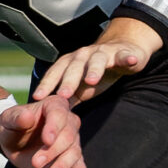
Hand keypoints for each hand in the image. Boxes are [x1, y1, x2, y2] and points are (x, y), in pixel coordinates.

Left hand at [0, 95, 85, 167]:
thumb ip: (17, 117)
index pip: (59, 114)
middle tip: (36, 162)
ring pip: (75, 154)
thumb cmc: (12, 126)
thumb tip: (27, 117)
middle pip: (69, 136)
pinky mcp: (72, 161)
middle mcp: (68, 122)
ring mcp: (73, 142)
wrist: (13, 142)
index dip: (54, 127)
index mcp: (54, 106)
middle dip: (54, 151)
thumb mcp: (8, 120)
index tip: (46, 140)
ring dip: (63, 166)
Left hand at [35, 21, 163, 106]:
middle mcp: (84, 55)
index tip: (37, 97)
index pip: (56, 72)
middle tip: (63, 95)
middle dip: (68, 80)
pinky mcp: (123, 53)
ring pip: (97, 60)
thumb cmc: (96, 72)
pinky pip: (124, 56)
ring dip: (94, 69)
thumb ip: (67, 99)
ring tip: (92, 80)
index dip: (46, 84)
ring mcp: (103, 53)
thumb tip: (50, 116)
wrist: (122, 52)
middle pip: (74, 67)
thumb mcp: (80, 88)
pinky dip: (127, 58)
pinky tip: (131, 61)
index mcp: (71, 63)